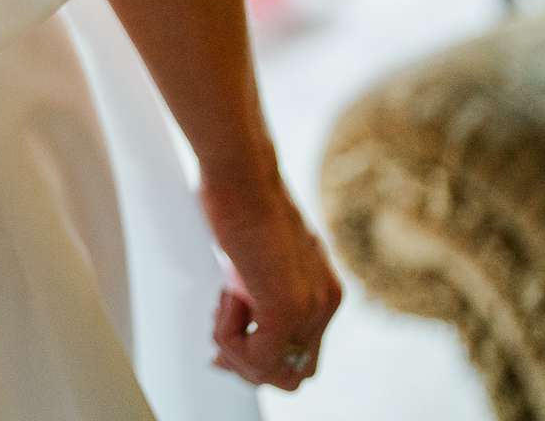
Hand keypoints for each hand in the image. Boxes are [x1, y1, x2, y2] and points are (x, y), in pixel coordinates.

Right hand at [201, 170, 342, 389]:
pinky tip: (224, 299)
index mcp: (323, 288)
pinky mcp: (286, 309)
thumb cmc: (241, 196)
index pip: (302, 354)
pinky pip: (256, 358)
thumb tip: (240, 309)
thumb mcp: (260, 253)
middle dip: (249, 365)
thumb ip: (261, 284)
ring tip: (222, 306)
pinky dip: (229, 339)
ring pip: (273, 372)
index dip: (261, 358)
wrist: (241, 171)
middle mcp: (326, 302)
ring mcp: (310, 308)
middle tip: (218, 342)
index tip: (226, 342)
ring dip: (236, 351)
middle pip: (294, 374)